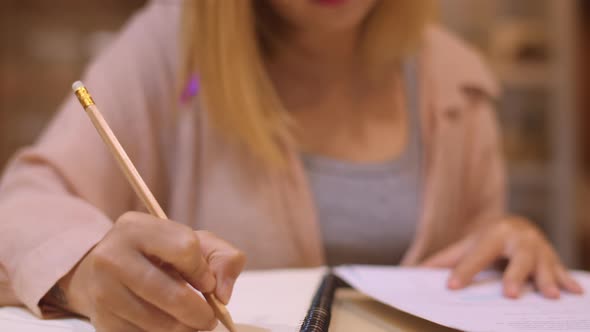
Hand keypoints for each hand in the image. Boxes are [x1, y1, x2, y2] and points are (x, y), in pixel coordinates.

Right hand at [52, 212, 245, 331]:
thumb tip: (223, 294)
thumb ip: (223, 257)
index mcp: (136, 228)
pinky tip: (168, 325)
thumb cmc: (160, 254)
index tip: (206, 282)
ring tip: (191, 323)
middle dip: (201, 312)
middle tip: (209, 318)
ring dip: (184, 328)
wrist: (108, 272)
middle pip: (174, 294)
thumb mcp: (193, 242)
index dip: (202, 270)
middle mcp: (112, 256)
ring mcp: (103, 291)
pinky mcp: (103, 321)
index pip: (185, 248)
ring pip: (160, 322)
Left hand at [422, 216, 582, 298]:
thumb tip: (414, 271)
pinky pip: (561, 270)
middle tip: (509, 294)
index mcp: (494, 234)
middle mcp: (519, 238)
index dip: (464, 272)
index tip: (451, 287)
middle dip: (514, 275)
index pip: (477, 255)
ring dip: (547, 279)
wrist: (516, 225)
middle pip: (517, 258)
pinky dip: (567, 280)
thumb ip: (446, 259)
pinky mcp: (552, 257)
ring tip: (550, 296)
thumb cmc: (487, 240)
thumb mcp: (467, 245)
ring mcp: (538, 247)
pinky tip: (575, 293)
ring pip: (543, 263)